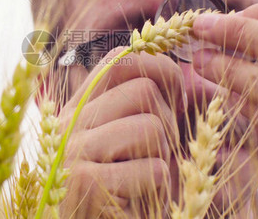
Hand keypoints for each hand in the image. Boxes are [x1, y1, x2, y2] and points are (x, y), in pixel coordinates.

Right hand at [57, 47, 182, 217]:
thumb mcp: (128, 141)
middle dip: (167, 121)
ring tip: (143, 177)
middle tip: (157, 150)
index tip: (174, 103)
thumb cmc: (119, 189)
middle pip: (142, 89)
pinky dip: (158, 186)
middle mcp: (69, 122)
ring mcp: (73, 151)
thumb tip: (187, 76)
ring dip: (162, 156)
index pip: (120, 59)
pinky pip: (153, 168)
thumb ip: (145, 107)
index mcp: (78, 107)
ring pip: (150, 126)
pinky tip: (135, 198)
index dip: (159, 70)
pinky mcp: (86, 184)